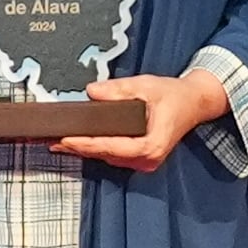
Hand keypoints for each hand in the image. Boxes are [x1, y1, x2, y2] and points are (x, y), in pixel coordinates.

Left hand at [55, 68, 229, 171]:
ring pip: (108, 158)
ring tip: (59, 141)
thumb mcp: (146, 85)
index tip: (64, 140)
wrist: (194, 103)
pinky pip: (114, 156)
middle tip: (52, 140)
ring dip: (85, 150)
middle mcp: (148, 159)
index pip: (110, 147)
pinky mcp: (141, 159)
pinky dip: (96, 149)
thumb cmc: (174, 95)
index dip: (85, 144)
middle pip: (105, 155)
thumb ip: (117, 90)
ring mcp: (145, 162)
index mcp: (151, 145)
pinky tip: (79, 143)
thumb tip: (92, 92)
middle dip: (78, 147)